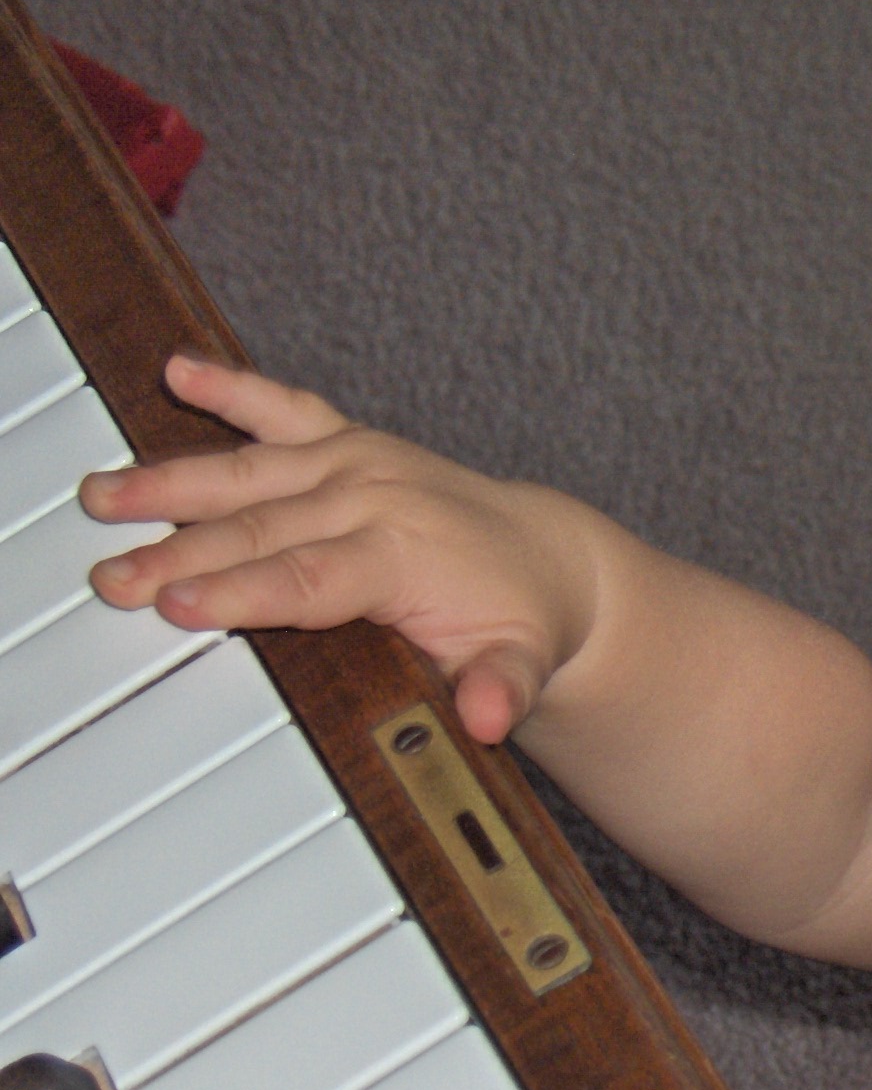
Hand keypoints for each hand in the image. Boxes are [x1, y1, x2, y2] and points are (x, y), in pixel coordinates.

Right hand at [83, 355, 600, 743]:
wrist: (547, 559)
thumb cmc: (519, 616)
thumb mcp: (523, 664)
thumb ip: (502, 689)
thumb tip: (488, 718)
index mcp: (405, 552)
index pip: (308, 579)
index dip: (241, 593)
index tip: (179, 607)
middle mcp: (373, 495)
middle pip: (261, 530)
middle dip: (180, 554)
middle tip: (115, 578)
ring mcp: (356, 462)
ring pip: (250, 472)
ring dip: (173, 483)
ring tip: (105, 497)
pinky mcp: (346, 440)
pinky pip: (284, 407)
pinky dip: (233, 388)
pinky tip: (181, 371)